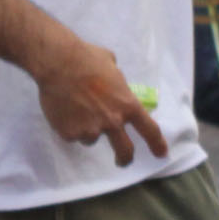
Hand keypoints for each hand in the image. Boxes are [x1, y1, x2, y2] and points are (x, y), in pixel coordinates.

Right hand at [30, 30, 168, 165]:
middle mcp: (112, 121)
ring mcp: (91, 129)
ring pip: (91, 138)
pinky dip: (69, 126)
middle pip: (125, 150)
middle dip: (125, 159)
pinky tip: (63, 110)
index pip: (149, 130)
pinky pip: (72, 134)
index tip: (161, 154)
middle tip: (122, 161)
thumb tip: (115, 83)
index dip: (157, 144)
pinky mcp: (70, 133)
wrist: (57, 62)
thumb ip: (117, 82)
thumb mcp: (112, 67)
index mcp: (128, 105)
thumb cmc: (86, 58)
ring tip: (75, 109)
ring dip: (87, 129)